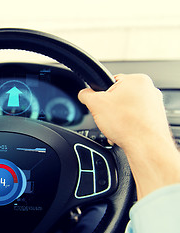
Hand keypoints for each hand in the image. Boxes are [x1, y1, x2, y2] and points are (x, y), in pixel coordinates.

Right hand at [78, 74, 179, 198]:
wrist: (146, 146)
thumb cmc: (128, 124)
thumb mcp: (95, 104)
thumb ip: (86, 95)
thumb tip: (83, 94)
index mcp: (137, 80)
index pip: (110, 82)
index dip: (101, 95)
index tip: (100, 105)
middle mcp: (150, 89)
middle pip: (119, 96)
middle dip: (110, 109)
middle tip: (108, 117)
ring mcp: (155, 104)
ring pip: (127, 108)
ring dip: (118, 118)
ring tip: (117, 126)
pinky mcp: (156, 118)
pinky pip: (136, 118)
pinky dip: (128, 125)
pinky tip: (124, 131)